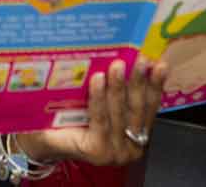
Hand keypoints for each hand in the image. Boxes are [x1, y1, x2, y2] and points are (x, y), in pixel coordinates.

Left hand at [19, 57, 166, 166]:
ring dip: (120, 86)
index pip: (150, 107)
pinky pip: (100, 118)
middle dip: (140, 81)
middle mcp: (130, 146)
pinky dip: (99, 97)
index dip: (156, 85)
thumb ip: (117, 90)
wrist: (45, 138)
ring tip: (118, 65)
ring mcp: (115, 152)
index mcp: (137, 134)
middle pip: (137, 108)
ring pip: (119, 112)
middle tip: (141, 59)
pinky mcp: (98, 151)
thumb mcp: (102, 102)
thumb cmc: (73, 117)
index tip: (160, 64)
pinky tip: (98, 79)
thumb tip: (127, 55)